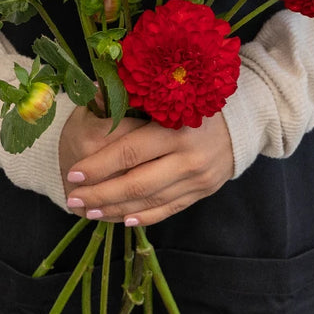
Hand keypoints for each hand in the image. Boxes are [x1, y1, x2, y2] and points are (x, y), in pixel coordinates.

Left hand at [60, 111, 233, 226]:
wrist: (240, 124)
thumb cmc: (195, 102)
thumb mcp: (168, 94)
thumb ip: (136, 98)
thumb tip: (98, 94)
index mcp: (177, 128)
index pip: (130, 152)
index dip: (99, 165)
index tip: (74, 173)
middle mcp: (189, 157)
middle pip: (137, 183)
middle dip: (101, 194)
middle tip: (73, 197)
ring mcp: (198, 179)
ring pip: (150, 201)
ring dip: (116, 209)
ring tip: (89, 211)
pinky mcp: (201, 193)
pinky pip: (168, 209)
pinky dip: (144, 217)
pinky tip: (122, 219)